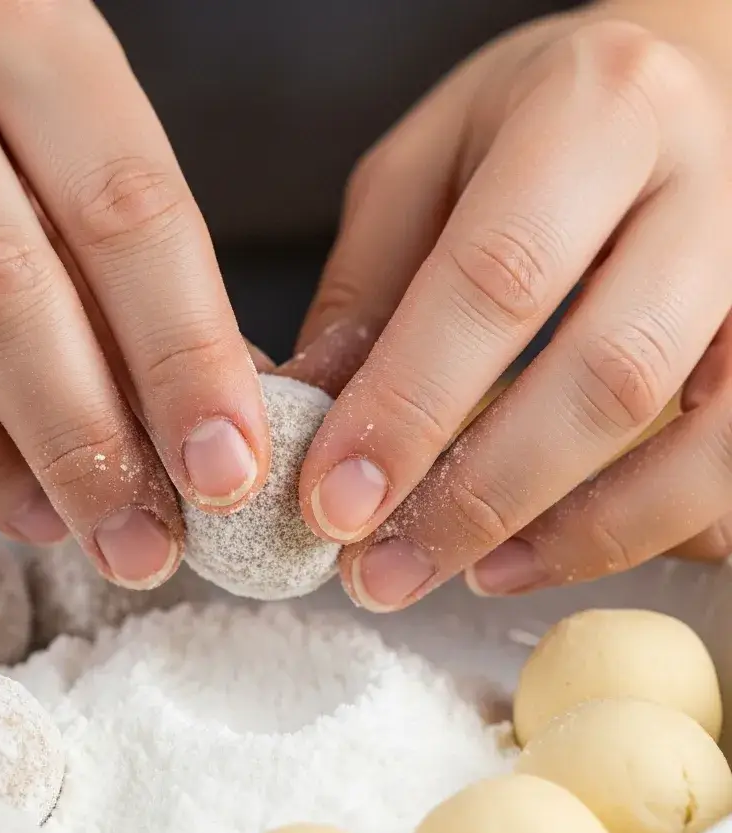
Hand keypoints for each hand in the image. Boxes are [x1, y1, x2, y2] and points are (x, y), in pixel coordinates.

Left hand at [284, 9, 731, 609]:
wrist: (684, 86)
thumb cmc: (538, 123)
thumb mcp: (426, 168)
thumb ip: (370, 288)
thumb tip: (312, 414)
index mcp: (598, 112)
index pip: (497, 278)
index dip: (411, 406)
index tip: (334, 501)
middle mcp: (711, 183)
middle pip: (607, 374)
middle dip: (482, 497)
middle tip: (382, 571)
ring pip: (704, 441)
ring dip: (575, 535)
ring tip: (469, 573)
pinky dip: (649, 529)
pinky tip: (554, 549)